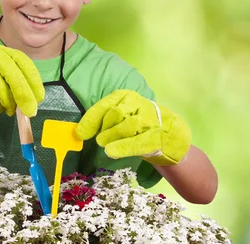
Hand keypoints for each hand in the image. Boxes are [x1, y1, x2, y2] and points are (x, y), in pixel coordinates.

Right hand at [0, 45, 44, 118]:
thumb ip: (14, 80)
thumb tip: (31, 101)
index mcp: (4, 52)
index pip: (25, 64)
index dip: (34, 82)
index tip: (40, 98)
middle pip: (15, 77)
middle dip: (25, 97)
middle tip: (31, 112)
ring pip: (2, 88)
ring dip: (8, 104)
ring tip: (7, 110)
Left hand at [75, 90, 190, 165]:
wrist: (169, 133)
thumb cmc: (136, 123)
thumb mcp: (120, 115)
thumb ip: (102, 120)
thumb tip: (79, 131)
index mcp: (125, 96)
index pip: (105, 105)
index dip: (91, 119)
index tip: (81, 133)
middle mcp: (137, 104)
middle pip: (115, 114)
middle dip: (104, 128)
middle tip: (100, 140)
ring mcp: (149, 119)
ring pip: (127, 125)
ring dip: (112, 137)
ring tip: (106, 146)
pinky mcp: (156, 135)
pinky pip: (137, 141)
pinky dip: (122, 147)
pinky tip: (111, 152)